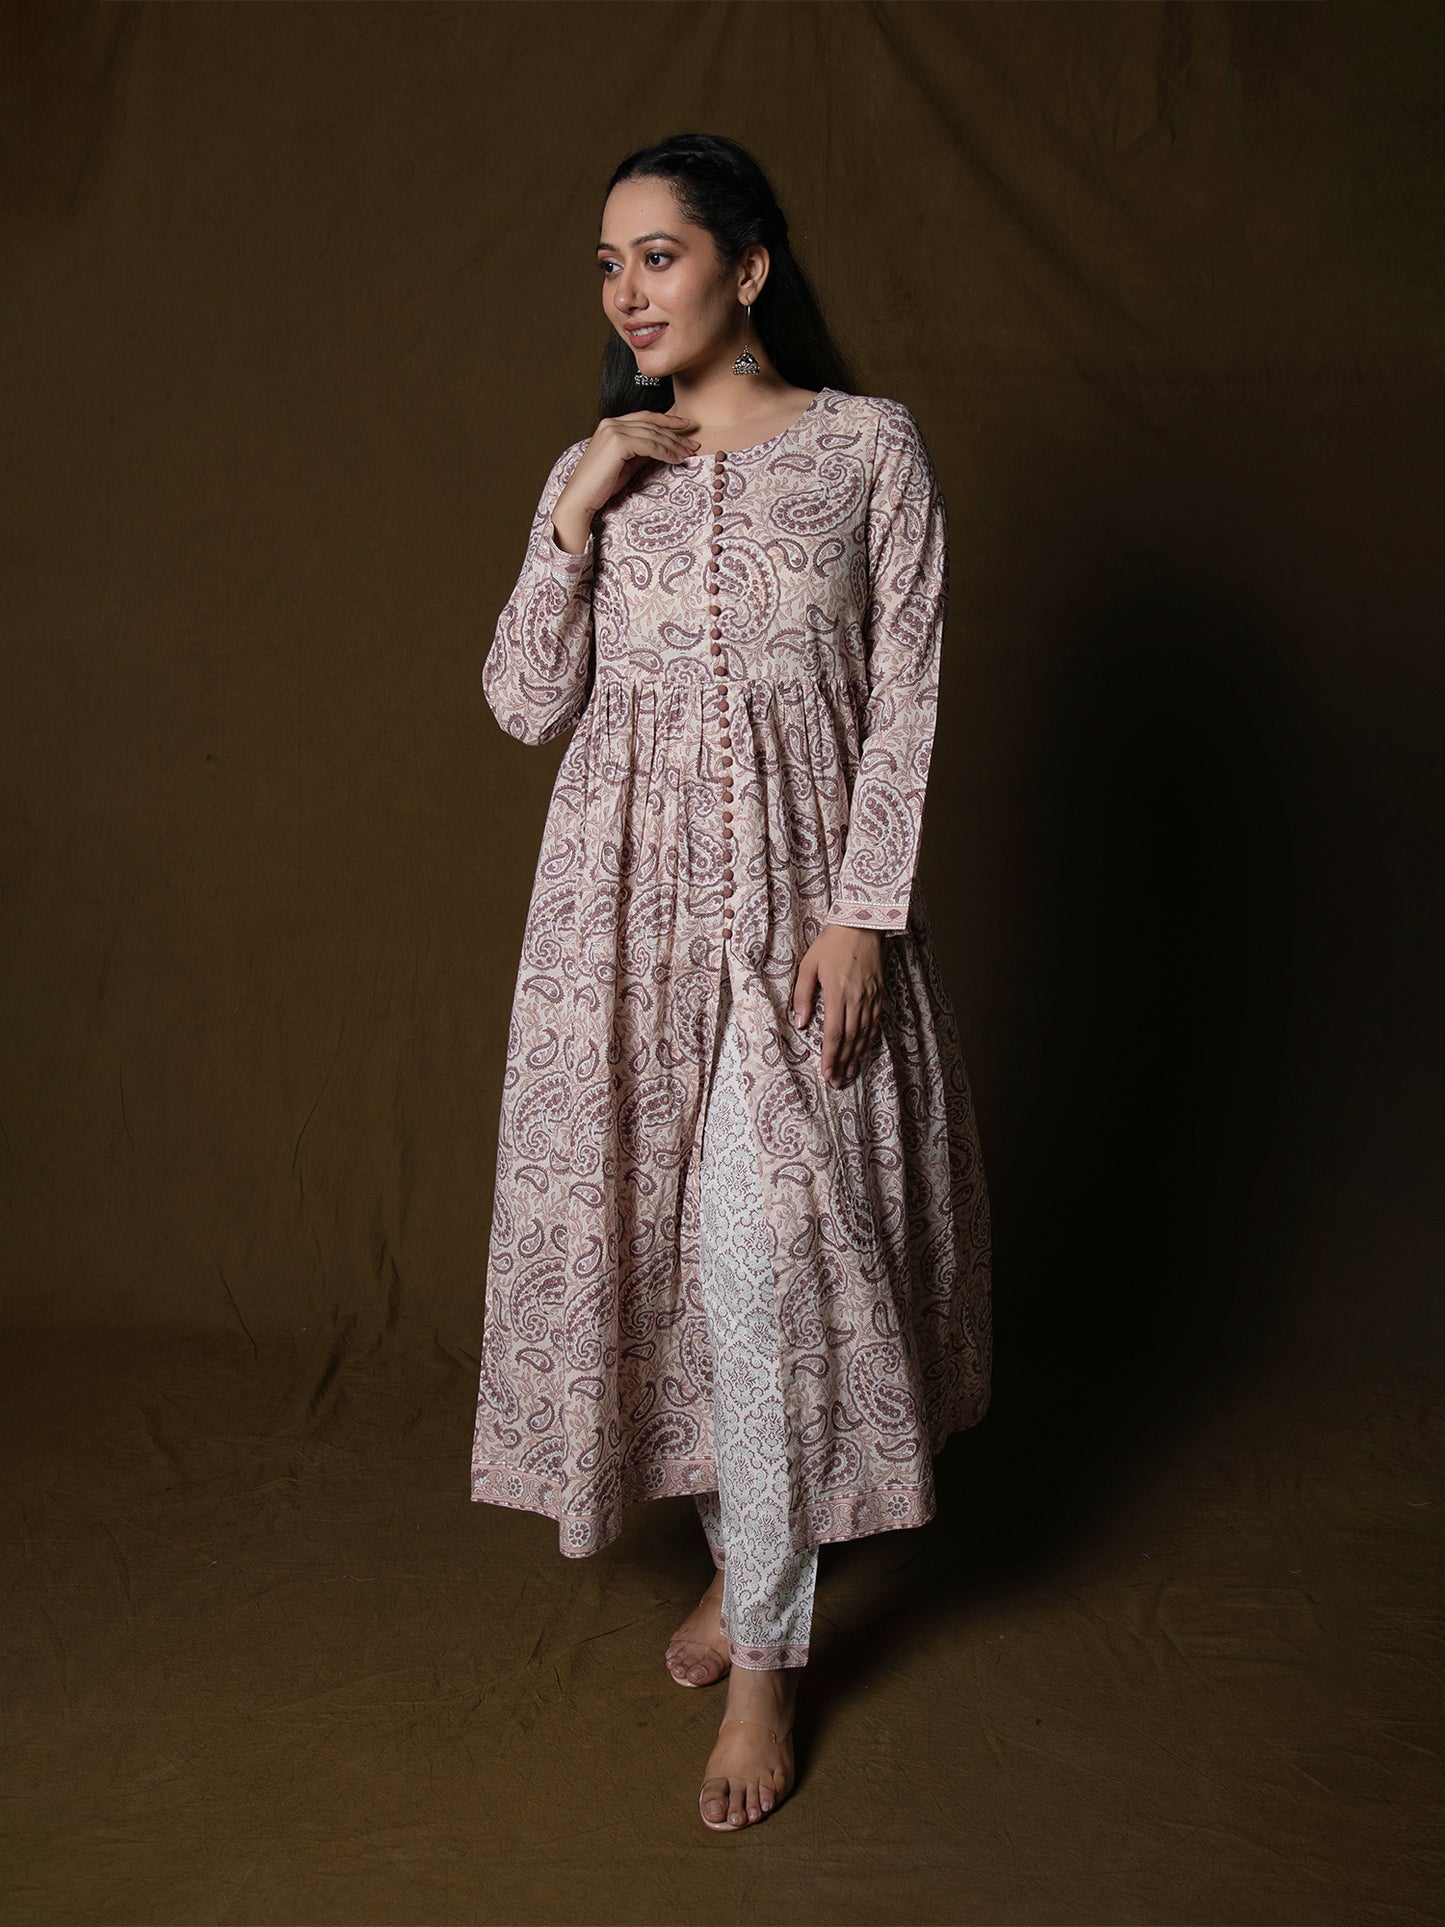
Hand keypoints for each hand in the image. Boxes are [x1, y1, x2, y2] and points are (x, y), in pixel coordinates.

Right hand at [550, 410, 700, 552]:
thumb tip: (664, 448)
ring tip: (689, 453)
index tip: (685, 425)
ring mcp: (614, 431)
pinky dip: (666, 452)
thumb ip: (641, 452)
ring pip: (653, 435)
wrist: (581, 499)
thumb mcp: (626, 464)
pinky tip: (677, 459)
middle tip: (693, 444)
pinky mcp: (618, 443)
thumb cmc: (601, 486)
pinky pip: (650, 446)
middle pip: (652, 425)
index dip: (667, 420)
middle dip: (676, 434)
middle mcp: (611, 423)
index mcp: (610, 424)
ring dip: (674, 445)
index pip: (644, 417)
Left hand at [791, 926, 884, 1087]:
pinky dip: (869, 1039)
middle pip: (850, 1039)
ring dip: (857, 1056)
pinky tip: (864, 1049)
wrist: (860, 925)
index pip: (834, 1034)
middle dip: (843, 1063)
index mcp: (838, 994)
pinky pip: (875, 1023)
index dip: (831, 1057)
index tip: (827, 1073)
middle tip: (837, 1081)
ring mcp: (871, 998)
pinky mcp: (879, 993)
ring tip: (850, 1072)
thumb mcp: (808, 966)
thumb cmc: (830, 944)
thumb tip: (801, 1023)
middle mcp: (857, 1000)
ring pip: (864, 1034)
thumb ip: (803, 996)